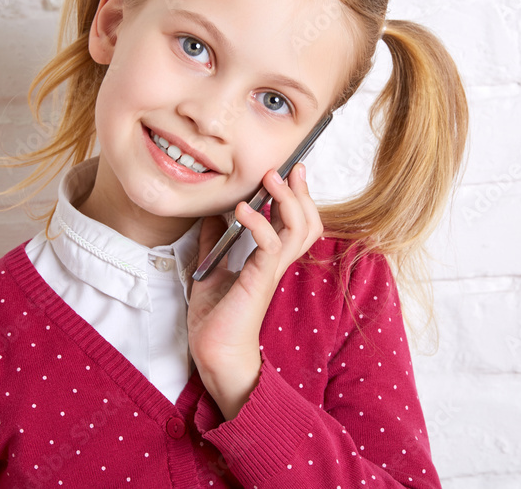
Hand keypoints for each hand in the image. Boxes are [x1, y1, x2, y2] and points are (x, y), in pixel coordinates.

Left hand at [187, 162, 323, 419]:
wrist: (213, 353)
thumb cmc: (216, 319)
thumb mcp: (211, 268)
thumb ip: (216, 241)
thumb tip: (212, 214)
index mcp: (270, 260)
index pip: (296, 222)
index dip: (298, 196)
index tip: (288, 171)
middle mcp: (277, 263)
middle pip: (308, 222)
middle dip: (302, 192)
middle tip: (290, 167)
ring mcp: (271, 271)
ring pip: (298, 229)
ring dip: (287, 200)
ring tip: (271, 178)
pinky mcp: (259, 280)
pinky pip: (270, 245)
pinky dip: (259, 223)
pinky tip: (244, 210)